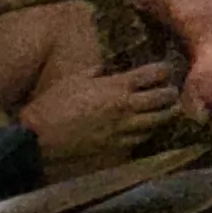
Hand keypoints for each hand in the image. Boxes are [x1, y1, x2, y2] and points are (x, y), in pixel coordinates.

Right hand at [29, 59, 183, 162]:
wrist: (38, 138)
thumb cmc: (53, 104)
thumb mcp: (75, 79)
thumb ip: (97, 70)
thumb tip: (108, 65)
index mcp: (117, 86)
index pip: (154, 73)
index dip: (164, 70)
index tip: (167, 70)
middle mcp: (126, 106)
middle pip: (163, 98)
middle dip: (171, 93)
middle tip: (172, 92)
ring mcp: (123, 128)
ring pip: (157, 121)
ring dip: (165, 115)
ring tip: (169, 111)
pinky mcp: (116, 147)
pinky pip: (140, 139)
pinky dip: (146, 133)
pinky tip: (147, 130)